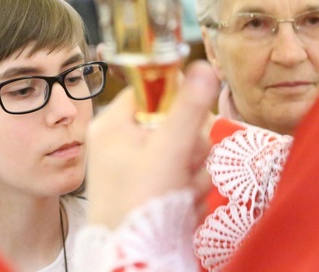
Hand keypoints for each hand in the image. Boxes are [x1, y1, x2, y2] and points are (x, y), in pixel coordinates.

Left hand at [85, 60, 217, 228]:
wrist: (130, 261)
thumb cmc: (138, 204)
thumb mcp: (167, 150)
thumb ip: (188, 109)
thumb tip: (205, 66)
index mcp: (113, 124)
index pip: (151, 91)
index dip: (176, 102)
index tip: (188, 122)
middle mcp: (122, 142)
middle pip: (174, 121)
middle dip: (190, 147)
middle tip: (183, 164)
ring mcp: (136, 167)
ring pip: (184, 150)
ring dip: (193, 172)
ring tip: (180, 191)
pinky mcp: (151, 188)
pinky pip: (182, 174)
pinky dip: (188, 190)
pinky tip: (181, 205)